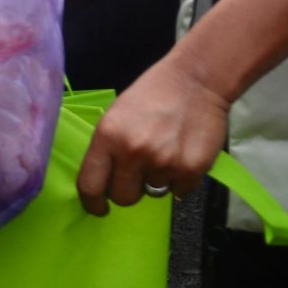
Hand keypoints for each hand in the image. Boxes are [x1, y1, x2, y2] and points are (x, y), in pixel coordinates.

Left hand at [76, 53, 229, 215]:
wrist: (197, 78)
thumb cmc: (153, 94)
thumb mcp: (117, 116)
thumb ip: (109, 148)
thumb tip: (105, 183)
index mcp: (108, 136)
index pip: (90, 185)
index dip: (93, 202)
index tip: (99, 208)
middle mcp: (133, 153)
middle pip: (123, 197)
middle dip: (130, 189)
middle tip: (140, 171)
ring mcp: (163, 163)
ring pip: (154, 193)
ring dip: (158, 180)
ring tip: (166, 151)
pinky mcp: (191, 169)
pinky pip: (180, 191)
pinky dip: (181, 179)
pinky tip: (183, 154)